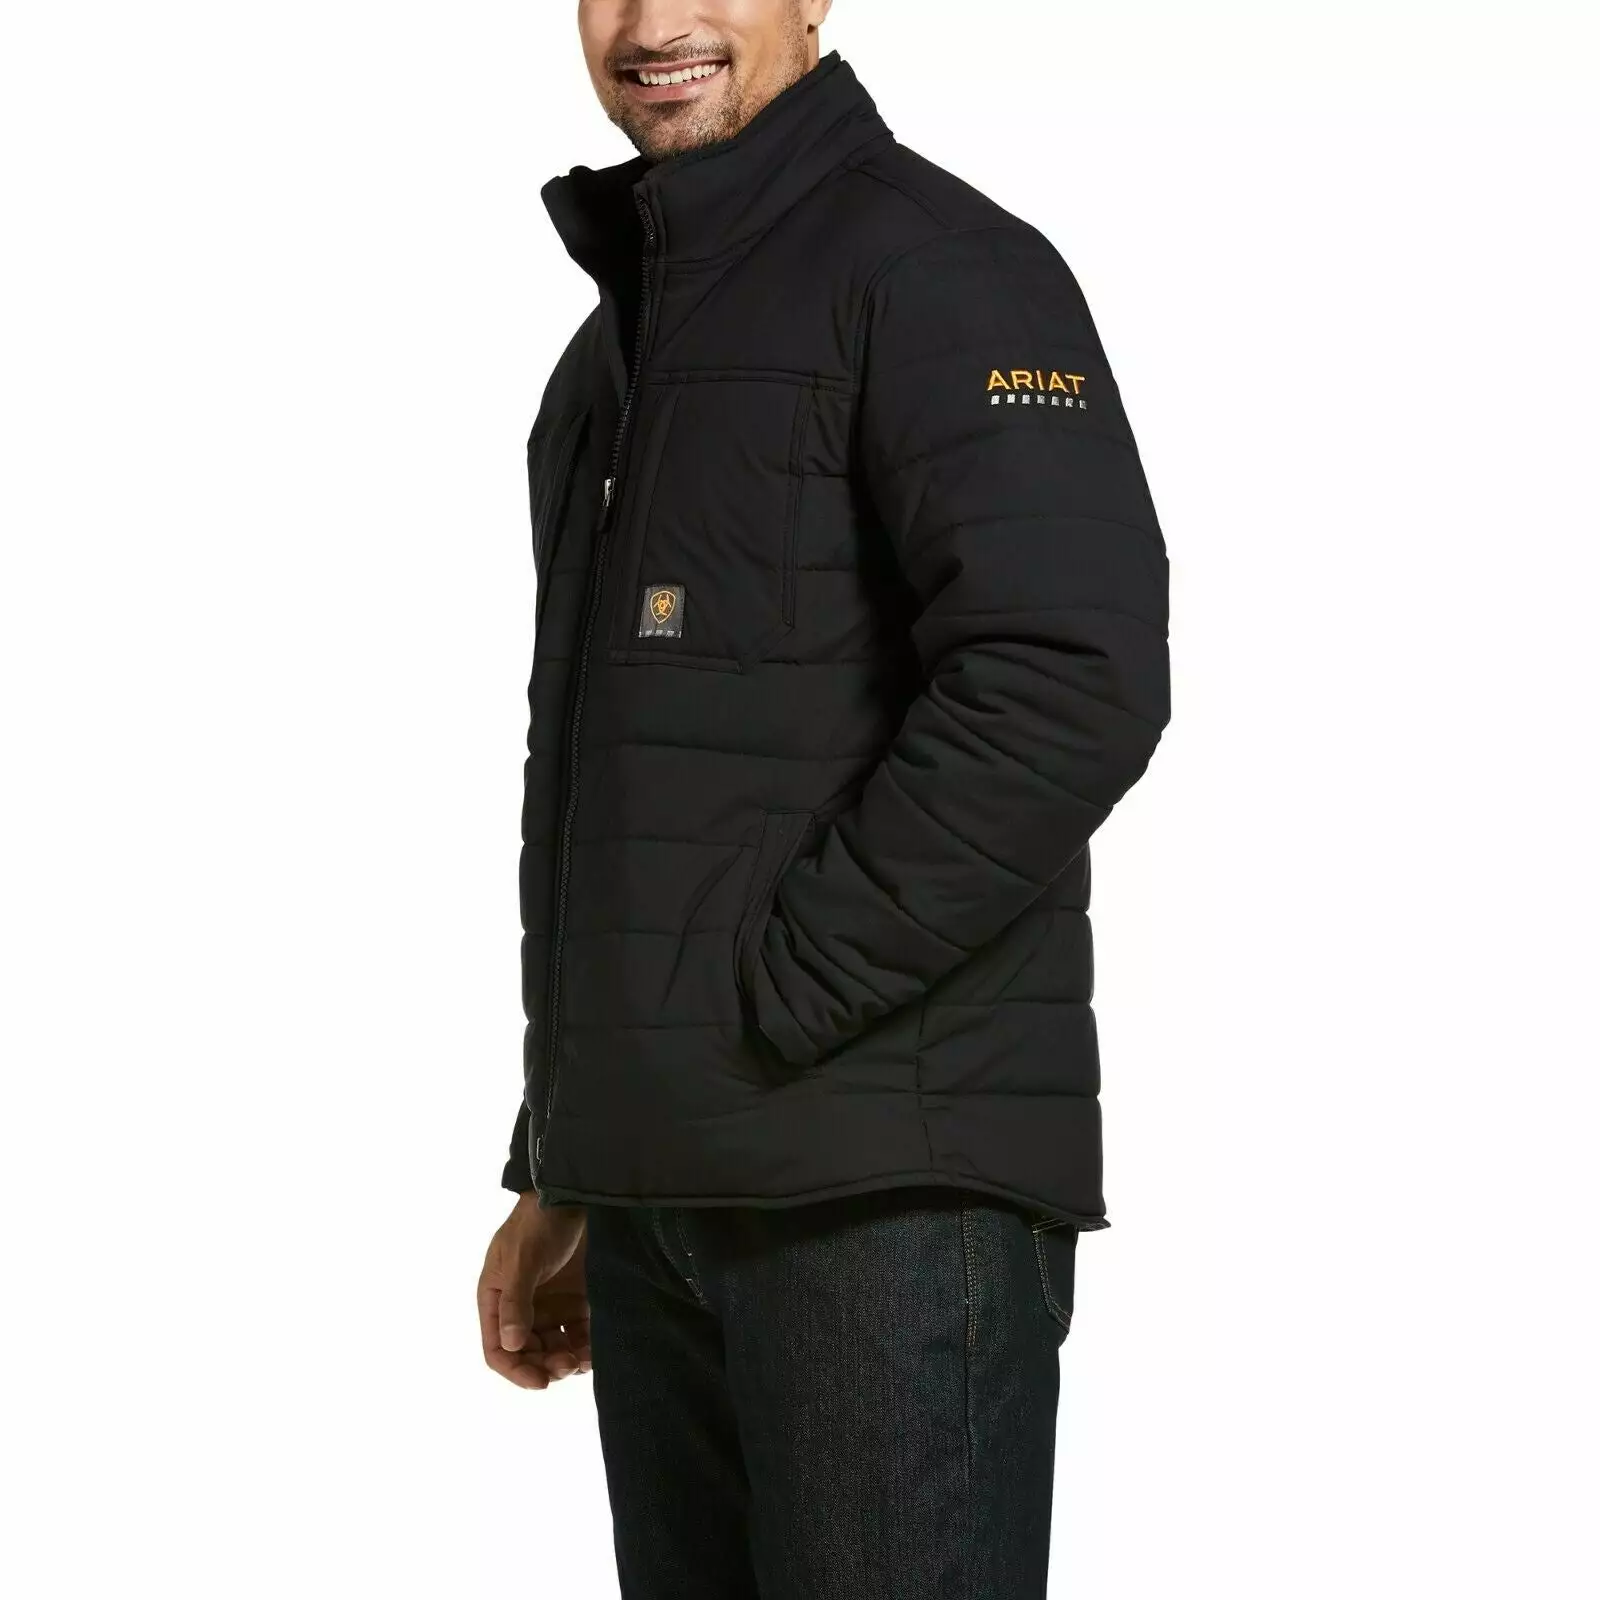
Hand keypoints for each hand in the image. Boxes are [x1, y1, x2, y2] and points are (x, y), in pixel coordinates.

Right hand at [477, 1193, 590, 1389]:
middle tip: (567, 1367)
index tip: (540, 1382)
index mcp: (497, 1299)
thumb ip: (517, 1301)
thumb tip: (512, 1345)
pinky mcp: (577, 1300)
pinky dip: (586, 1347)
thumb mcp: (522, 1259)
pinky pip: (579, 1334)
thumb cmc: (537, 1223)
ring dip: (567, 1361)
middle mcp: (522, 1308)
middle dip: (545, 1366)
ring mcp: (550, 1305)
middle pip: (528, 1354)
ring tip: (584, 1360)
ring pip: (555, 1349)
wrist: (573, 1195)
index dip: (516, 1370)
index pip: (498, 1348)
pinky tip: (595, 1350)